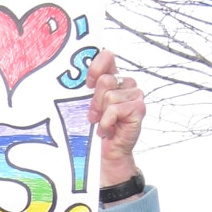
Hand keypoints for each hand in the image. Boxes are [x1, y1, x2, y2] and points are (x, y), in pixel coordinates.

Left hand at [86, 48, 144, 187]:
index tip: (87, 84)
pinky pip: (115, 109)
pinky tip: (109, 130)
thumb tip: (72, 76)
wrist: (106, 155)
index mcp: (113, 78)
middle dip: (94, 101)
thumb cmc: (94, 130)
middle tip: (94, 116)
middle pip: (105, 80)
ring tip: (102, 125)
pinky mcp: (138, 108)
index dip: (95, 68)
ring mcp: (135, 95)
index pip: (107, 56)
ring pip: (109, 96)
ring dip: (101, 114)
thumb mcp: (86, 105)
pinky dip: (107, 122)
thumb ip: (87, 88)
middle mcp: (126, 84)